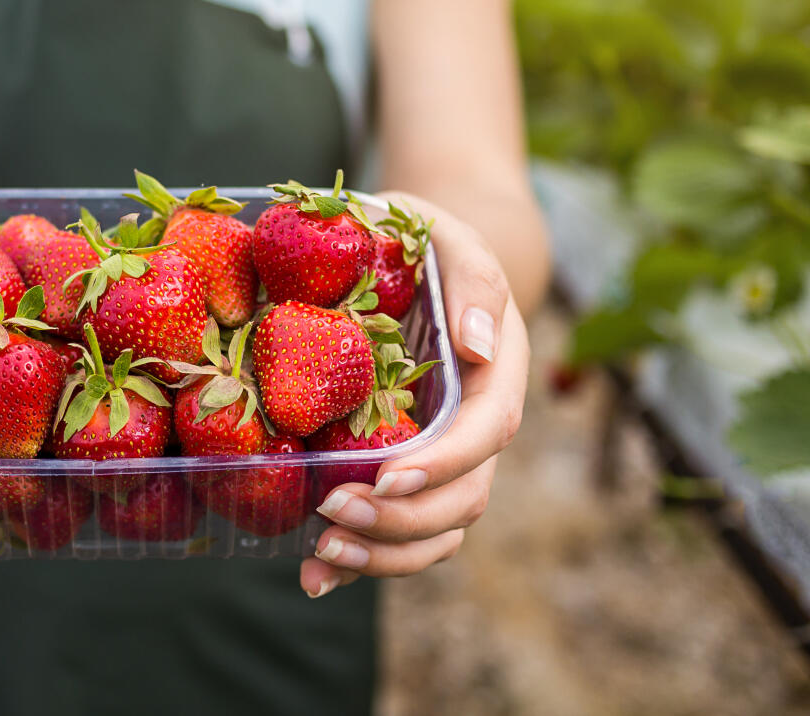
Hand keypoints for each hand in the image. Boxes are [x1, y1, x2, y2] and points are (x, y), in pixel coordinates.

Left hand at [300, 192, 528, 597]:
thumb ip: (473, 278)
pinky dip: (361, 562)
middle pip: (463, 498)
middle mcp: (475, 427)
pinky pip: (397, 532)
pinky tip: (312, 576)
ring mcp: (441, 457)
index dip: (443, 463)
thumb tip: (478, 346)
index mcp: (497, 373)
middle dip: (402, 520)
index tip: (389, 475)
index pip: (488, 431)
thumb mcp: (447, 234)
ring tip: (321, 555)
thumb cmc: (423, 240)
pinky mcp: (402, 472)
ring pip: (437, 530)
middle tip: (332, 514)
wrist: (409, 258)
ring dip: (383, 555)